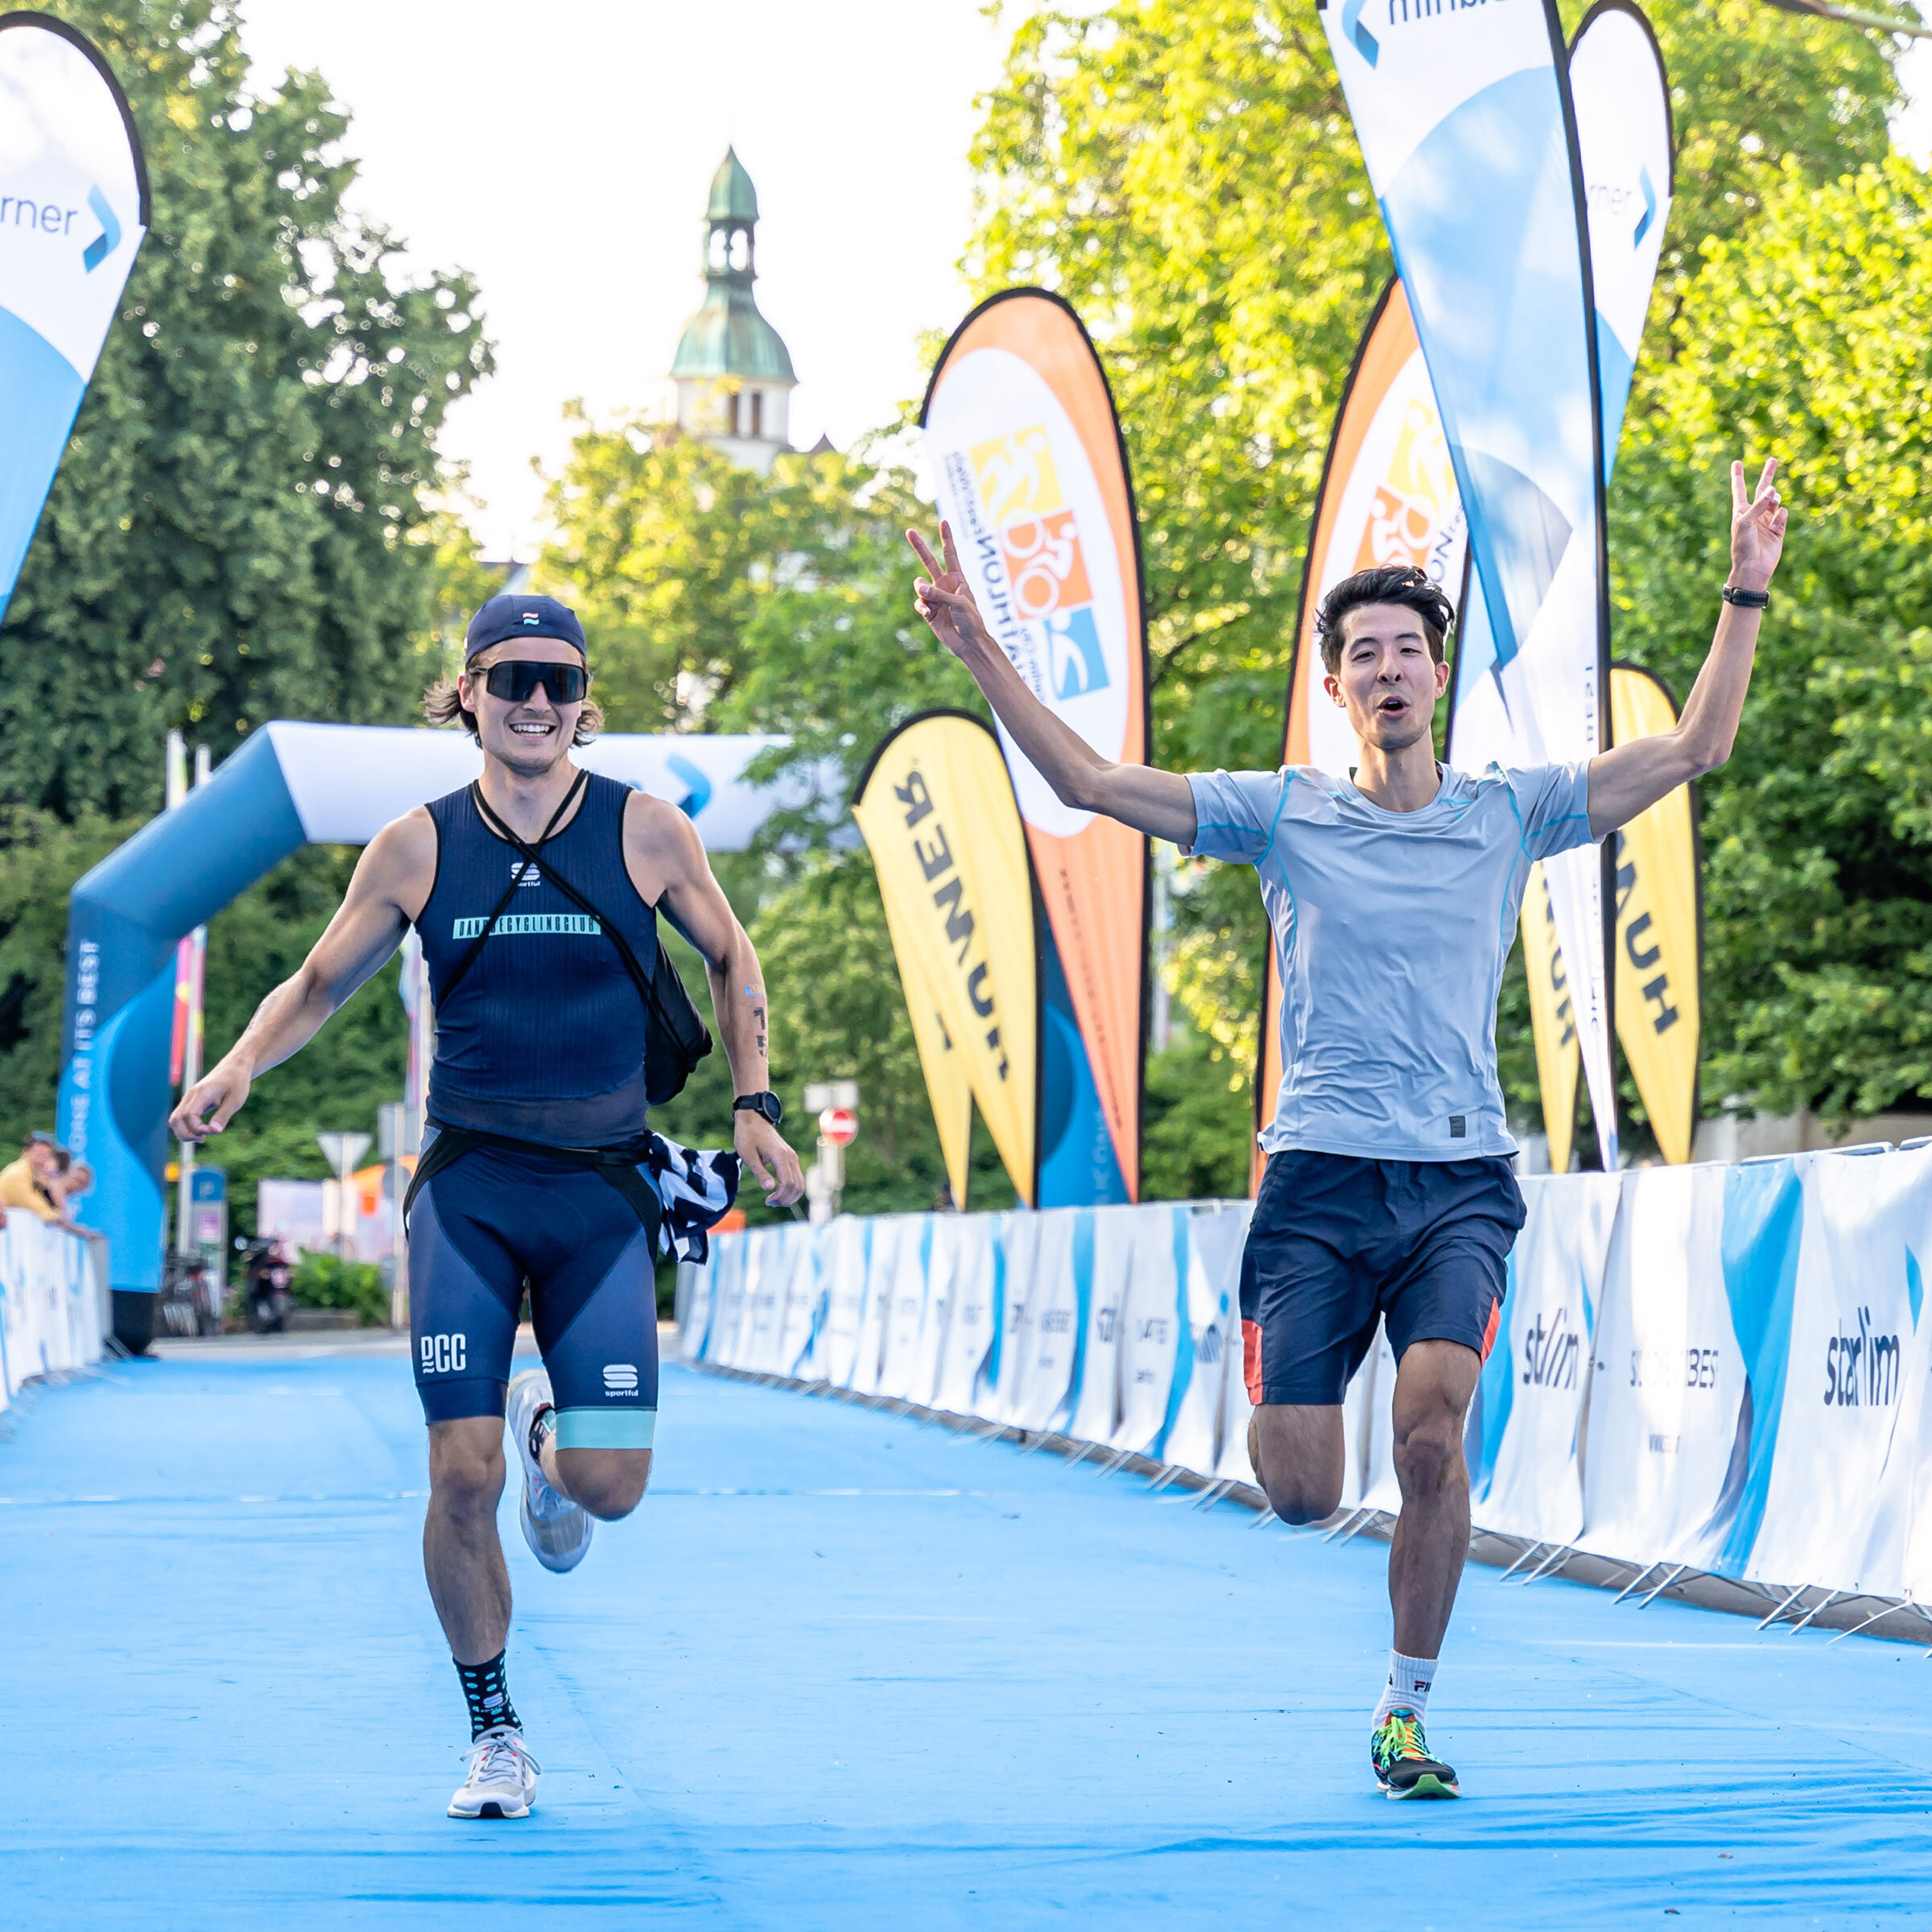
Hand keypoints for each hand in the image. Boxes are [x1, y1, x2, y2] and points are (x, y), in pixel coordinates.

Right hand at [170, 1059, 250, 1141]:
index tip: (213, 1131)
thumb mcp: (236, 1100)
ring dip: (184, 1132)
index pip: (189, 1115)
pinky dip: (186, 1127)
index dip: (198, 1128)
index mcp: (201, 1093)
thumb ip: (223, 1115)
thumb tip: (214, 1131)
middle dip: (186, 1134)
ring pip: (175, 1119)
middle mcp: (191, 1095)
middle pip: (176, 1119)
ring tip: (202, 1138)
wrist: (234, 1068)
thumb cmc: (237, 1082)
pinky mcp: (190, 1102)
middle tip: (203, 1139)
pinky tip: (201, 1132)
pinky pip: (180, 1117)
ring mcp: (188, 1099)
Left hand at [733, 1112, 804, 1207]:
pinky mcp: (791, 1159)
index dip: (779, 1196)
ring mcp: (793, 1158)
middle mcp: (791, 1157)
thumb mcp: (748, 1155)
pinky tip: (778, 1191)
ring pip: (801, 1184)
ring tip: (774, 1200)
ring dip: (790, 1196)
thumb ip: (760, 1172)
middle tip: (770, 1203)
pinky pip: (797, 1178)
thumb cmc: (748, 1136)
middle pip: (798, 1186)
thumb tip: (770, 1189)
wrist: (754, 1119)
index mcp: (781, 1156)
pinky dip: (791, 1189)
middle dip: (786, 1199)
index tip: (767, 1201)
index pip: (788, 1183)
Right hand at [907, 523, 994, 660]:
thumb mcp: (959, 604)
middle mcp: (944, 585)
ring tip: (931, 603)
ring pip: (919, 585)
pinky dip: (922, 606)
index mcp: (957, 579)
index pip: (950, 554)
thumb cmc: (971, 621)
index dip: (947, 538)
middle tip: (909, 531)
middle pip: (928, 561)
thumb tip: (918, 587)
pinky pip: (919, 603)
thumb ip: (939, 594)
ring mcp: (935, 597)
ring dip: (922, 591)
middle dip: (919, 547)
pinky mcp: (928, 611)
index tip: (944, 522)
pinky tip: (929, 613)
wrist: (968, 643)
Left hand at [1729, 456, 1786, 593]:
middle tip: (1772, 460)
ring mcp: (1767, 520)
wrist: (1753, 567)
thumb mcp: (1745, 523)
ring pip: (1775, 501)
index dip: (1738, 476)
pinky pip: (1783, 514)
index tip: (1736, 462)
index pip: (1740, 490)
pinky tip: (1775, 528)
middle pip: (1762, 490)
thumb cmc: (1743, 546)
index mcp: (1741, 512)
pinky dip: (1780, 517)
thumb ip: (1757, 506)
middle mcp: (1754, 514)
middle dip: (1767, 475)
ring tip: (1773, 502)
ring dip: (1774, 499)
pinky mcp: (1778, 528)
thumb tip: (1771, 490)